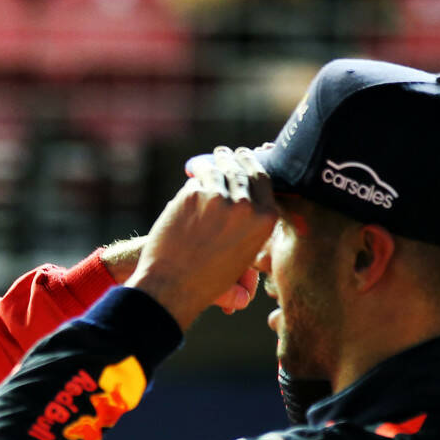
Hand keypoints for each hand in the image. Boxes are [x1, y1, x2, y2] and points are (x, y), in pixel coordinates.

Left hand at [127, 146, 276, 330]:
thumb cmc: (208, 277)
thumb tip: (246, 192)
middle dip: (235, 158)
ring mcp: (218, 198)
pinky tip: (192, 172)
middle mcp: (245, 206)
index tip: (247, 158)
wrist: (174, 286)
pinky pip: (197, 179)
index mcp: (265, 220)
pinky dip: (195, 176)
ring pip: (218, 169)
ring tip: (213, 158)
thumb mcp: (244, 252)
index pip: (263, 179)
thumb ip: (250, 222)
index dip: (254, 165)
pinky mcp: (193, 194)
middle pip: (241, 169)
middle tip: (228, 154)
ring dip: (215, 161)